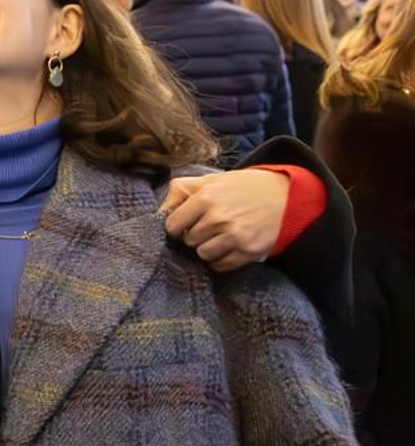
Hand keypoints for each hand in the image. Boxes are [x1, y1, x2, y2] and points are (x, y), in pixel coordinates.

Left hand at [161, 168, 289, 271]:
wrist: (287, 195)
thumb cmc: (243, 187)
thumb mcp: (211, 180)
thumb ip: (181, 190)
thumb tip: (159, 211)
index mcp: (205, 197)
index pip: (172, 225)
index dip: (176, 226)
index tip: (184, 224)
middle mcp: (218, 217)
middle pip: (188, 240)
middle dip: (193, 236)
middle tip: (207, 228)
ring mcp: (235, 236)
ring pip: (203, 254)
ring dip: (207, 248)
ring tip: (219, 236)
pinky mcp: (249, 251)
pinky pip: (221, 265)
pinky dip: (221, 259)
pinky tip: (229, 246)